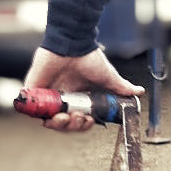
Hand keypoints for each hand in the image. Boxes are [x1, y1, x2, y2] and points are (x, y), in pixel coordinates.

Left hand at [22, 45, 142, 131]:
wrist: (73, 44)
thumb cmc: (89, 58)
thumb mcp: (108, 77)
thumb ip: (121, 87)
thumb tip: (140, 92)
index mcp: (77, 98)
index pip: (77, 120)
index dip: (83, 125)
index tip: (90, 120)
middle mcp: (61, 98)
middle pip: (63, 123)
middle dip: (72, 126)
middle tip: (79, 119)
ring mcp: (46, 95)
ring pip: (48, 120)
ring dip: (58, 125)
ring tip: (66, 117)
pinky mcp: (33, 89)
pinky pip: (31, 109)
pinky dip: (38, 114)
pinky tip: (50, 115)